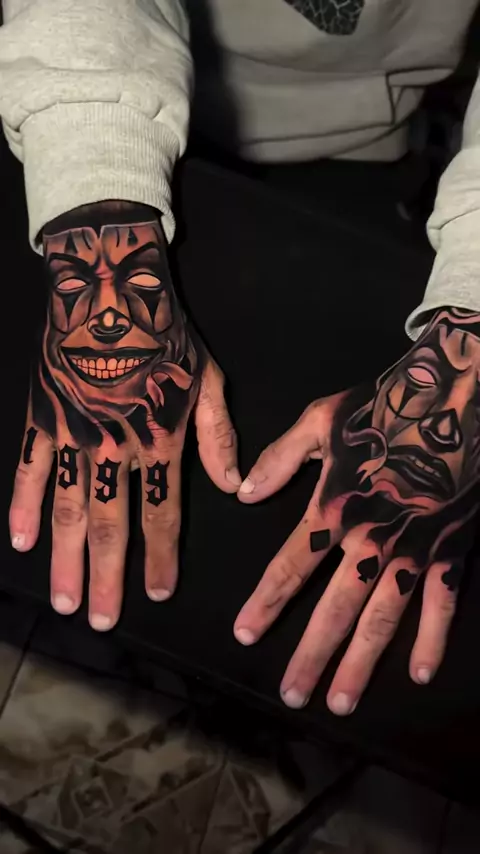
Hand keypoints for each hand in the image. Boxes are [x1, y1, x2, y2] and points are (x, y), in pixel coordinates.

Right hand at [10, 201, 239, 629]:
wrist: (109, 285)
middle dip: (108, 577)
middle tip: (101, 621)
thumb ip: (217, 436)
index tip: (157, 593)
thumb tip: (236, 487)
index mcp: (161, 439)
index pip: (162, 512)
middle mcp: (116, 446)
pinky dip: (22, 505)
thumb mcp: (208, 378)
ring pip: (68, 508)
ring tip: (64, 600)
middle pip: (111, 523)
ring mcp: (73, 433)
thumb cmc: (165, 331)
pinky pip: (28, 467)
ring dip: (66, 558)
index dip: (159, 556)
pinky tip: (20, 541)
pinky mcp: (43, 415)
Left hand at [234, 307, 479, 713]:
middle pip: (334, 608)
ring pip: (383, 618)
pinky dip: (433, 639)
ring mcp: (414, 551)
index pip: (290, 566)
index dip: (266, 602)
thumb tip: (241, 493)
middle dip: (310, 655)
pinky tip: (420, 673)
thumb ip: (279, 460)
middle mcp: (370, 540)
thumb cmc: (383, 406)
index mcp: (334, 507)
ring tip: (341, 702)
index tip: (244, 634)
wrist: (453, 397)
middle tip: (291, 696)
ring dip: (362, 664)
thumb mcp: (319, 420)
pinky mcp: (451, 550)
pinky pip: (442, 604)